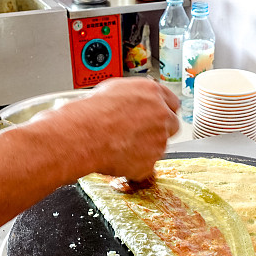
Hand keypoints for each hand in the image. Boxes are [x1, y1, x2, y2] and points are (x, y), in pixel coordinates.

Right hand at [34, 77, 180, 181]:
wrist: (82, 135)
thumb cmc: (90, 113)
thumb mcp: (114, 90)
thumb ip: (135, 97)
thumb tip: (135, 101)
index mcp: (152, 93)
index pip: (172, 102)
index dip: (163, 110)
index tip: (157, 116)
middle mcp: (161, 114)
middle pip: (171, 124)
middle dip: (159, 130)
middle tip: (140, 133)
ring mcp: (159, 140)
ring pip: (159, 146)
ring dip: (146, 148)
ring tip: (121, 145)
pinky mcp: (151, 162)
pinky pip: (146, 165)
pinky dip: (135, 164)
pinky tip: (119, 157)